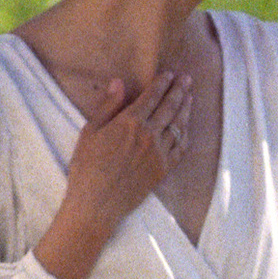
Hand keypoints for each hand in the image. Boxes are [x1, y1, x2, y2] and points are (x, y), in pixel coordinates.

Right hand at [35, 68, 194, 278]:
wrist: (97, 204)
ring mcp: (159, 153)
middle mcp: (149, 135)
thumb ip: (107, 106)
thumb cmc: (87, 168)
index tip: (169, 74)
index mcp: (130, 122)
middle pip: (170, 107)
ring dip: (186, 109)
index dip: (162, 83)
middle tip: (187, 78)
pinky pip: (180, 148)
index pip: (152, 96)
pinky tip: (187, 128)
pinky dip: (186, 134)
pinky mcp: (163, 170)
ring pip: (179, 126)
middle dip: (179, 90)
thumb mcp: (90, 132)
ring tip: (190, 97)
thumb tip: (119, 83)